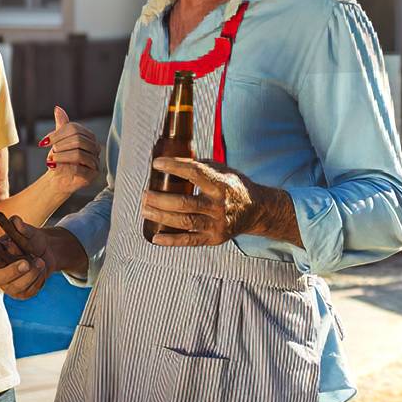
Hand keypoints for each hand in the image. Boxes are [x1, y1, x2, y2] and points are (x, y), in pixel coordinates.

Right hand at [0, 217, 82, 299]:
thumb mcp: (29, 232)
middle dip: (11, 271)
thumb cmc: (32, 241)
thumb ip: (22, 227)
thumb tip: (16, 221)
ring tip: (40, 262)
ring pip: (15, 287)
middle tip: (26, 263)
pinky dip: (38, 279)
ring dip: (30, 274)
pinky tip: (41, 270)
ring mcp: (9, 285)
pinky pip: (29, 291)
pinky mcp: (22, 293)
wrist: (48, 252)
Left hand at [38, 105, 99, 196]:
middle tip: (50, 151)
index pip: (74, 129)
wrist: (59, 179)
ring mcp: (96, 162)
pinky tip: (53, 167)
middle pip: (78, 140)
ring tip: (50, 160)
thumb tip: (58, 108)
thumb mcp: (59, 141)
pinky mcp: (92, 175)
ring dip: (60, 156)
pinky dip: (63, 167)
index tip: (44, 142)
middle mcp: (95, 147)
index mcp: (89, 136)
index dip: (57, 134)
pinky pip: (78, 168)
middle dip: (60, 145)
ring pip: (78, 154)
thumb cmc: (61, 158)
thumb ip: (61, 126)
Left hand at [141, 158, 257, 245]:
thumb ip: (200, 166)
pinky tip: (155, 237)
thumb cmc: (233, 186)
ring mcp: (217, 224)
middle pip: (184, 203)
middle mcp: (220, 206)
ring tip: (145, 209)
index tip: (157, 164)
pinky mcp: (214, 238)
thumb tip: (172, 159)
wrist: (256, 210)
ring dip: (161, 216)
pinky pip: (189, 241)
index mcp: (222, 185)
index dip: (174, 167)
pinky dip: (171, 240)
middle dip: (160, 199)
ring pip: (184, 222)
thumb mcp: (223, 170)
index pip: (195, 173)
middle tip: (145, 193)